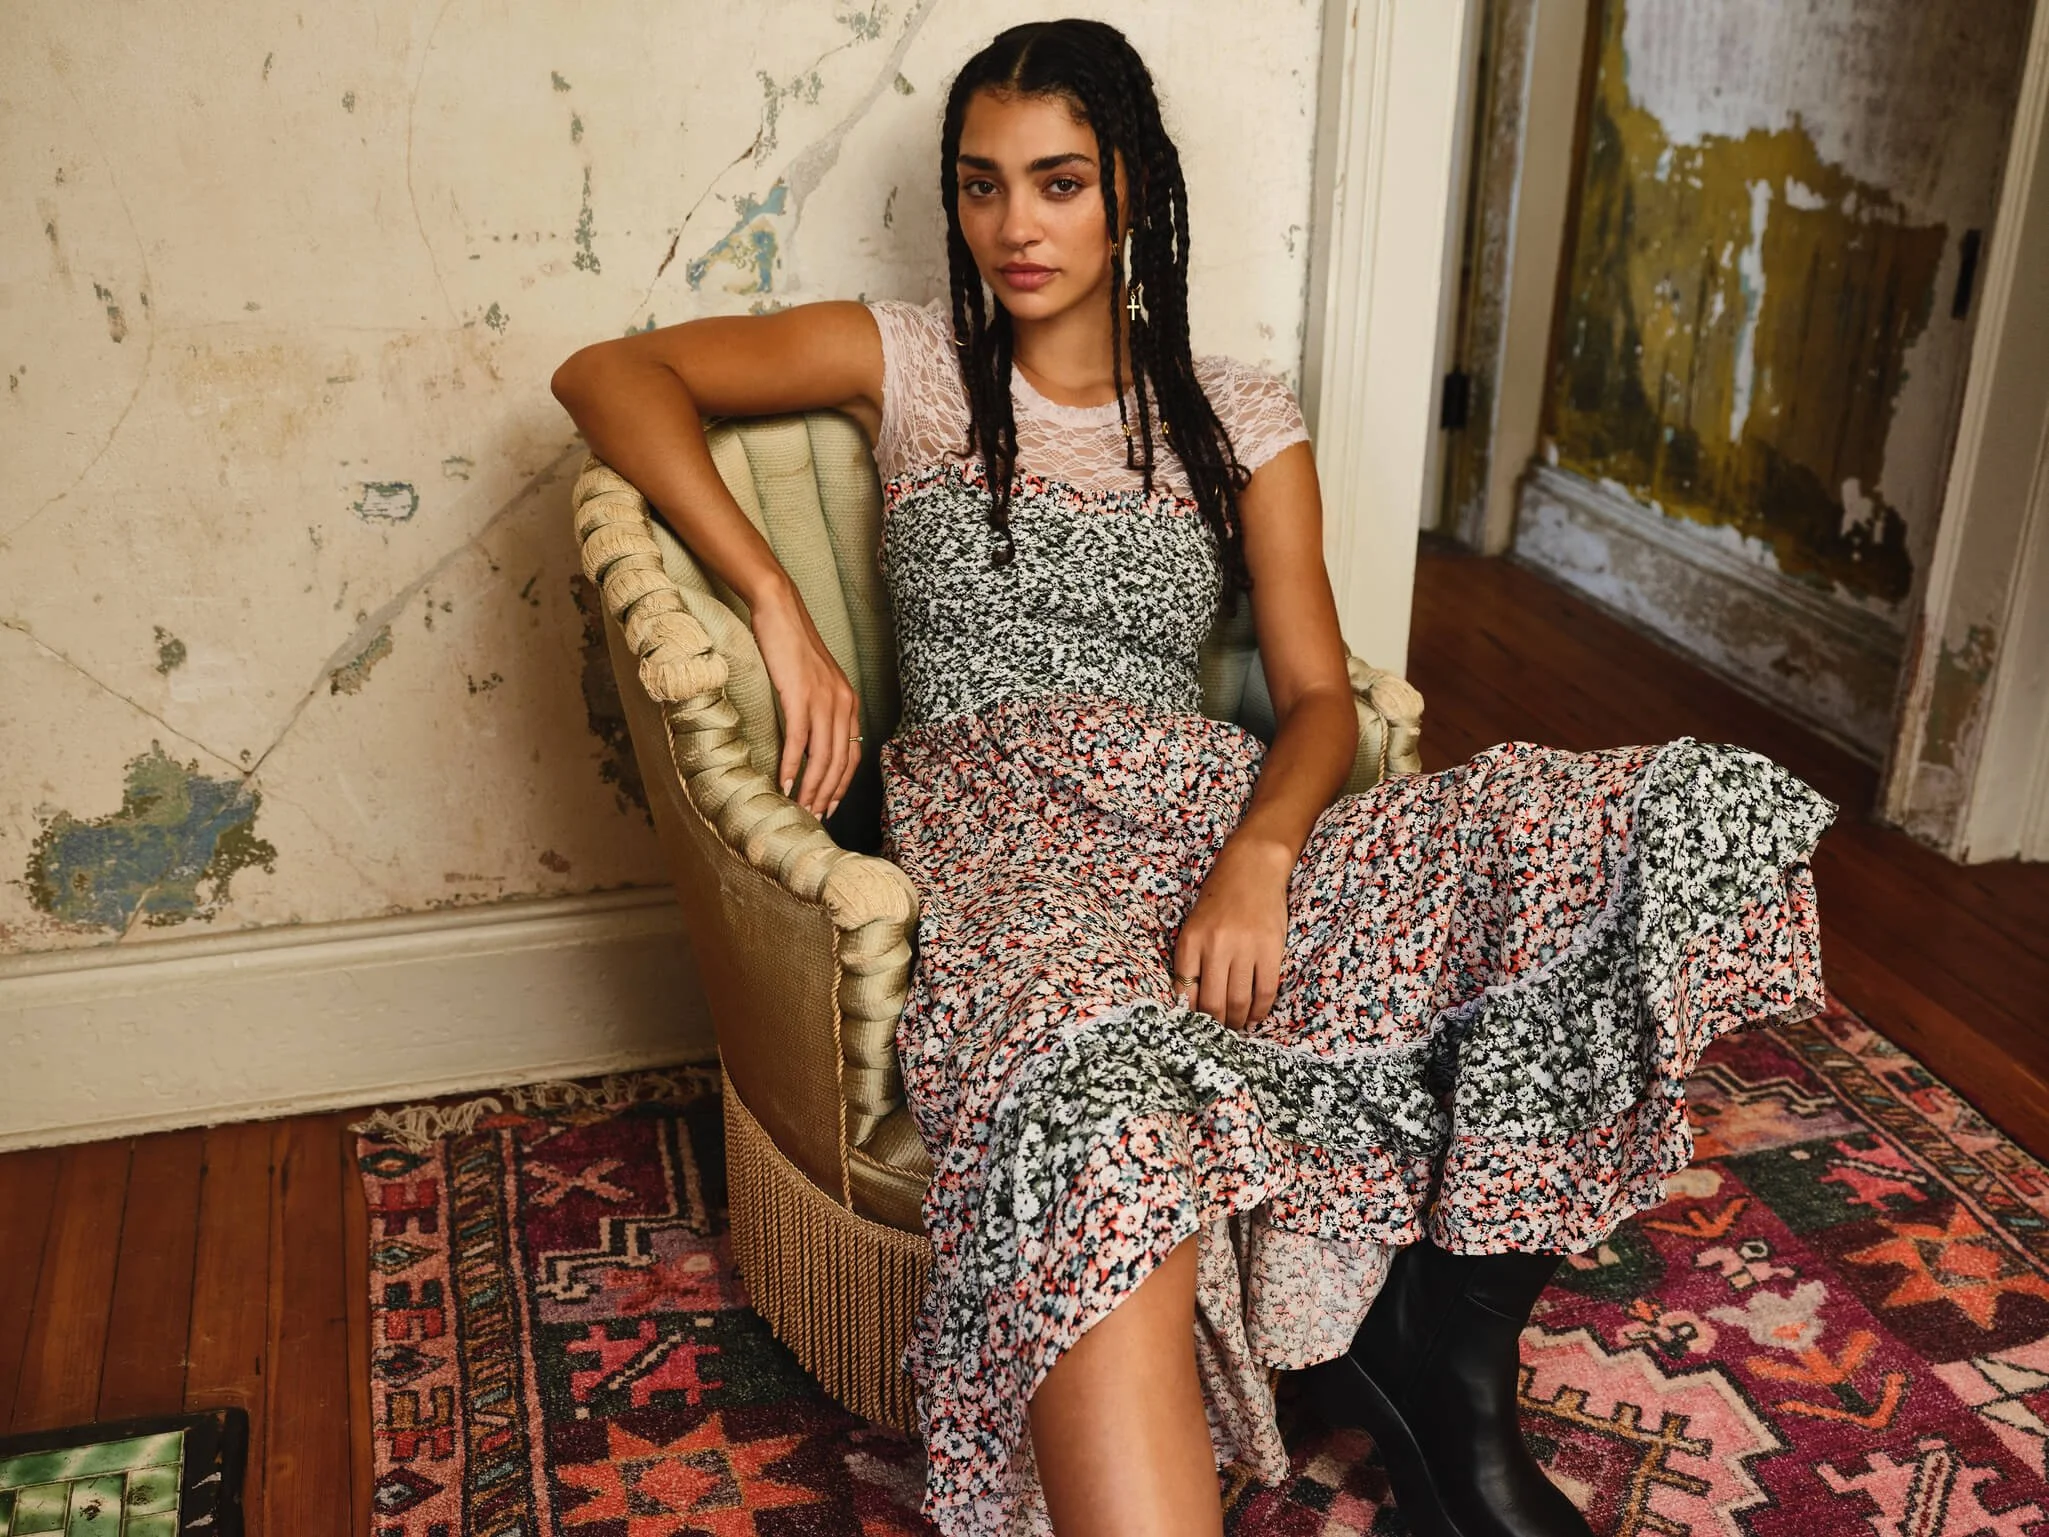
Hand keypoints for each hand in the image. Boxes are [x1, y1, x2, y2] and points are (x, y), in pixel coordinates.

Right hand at [747, 582, 861, 818]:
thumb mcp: (814, 682)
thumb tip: (806, 744)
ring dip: (810, 788)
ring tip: (799, 808)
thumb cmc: (792, 647)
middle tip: (813, 818)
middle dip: (827, 794)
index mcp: (849, 702)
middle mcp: (843, 703)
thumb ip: (818, 710)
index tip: (829, 806)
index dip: (842, 785)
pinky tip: (784, 782)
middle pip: (839, 762)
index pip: (852, 755)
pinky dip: (791, 765)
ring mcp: (823, 699)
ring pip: (822, 756)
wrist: (780, 610)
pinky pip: (799, 739)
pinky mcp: (799, 694)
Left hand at [1172, 835, 1294, 1030]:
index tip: (1195, 1026)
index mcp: (1190, 940)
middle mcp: (1215, 946)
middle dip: (1216, 1026)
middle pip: (1213, 1004)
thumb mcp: (1195, 925)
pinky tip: (1256, 1015)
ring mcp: (1244, 948)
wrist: (1252, 867)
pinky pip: (1265, 991)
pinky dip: (1260, 1010)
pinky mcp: (1270, 950)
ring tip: (1237, 1026)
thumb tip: (1191, 1003)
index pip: (1185, 992)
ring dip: (1238, 1022)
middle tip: (1219, 1031)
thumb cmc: (1220, 899)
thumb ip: (1192, 960)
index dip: (1190, 1016)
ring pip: (1239, 1002)